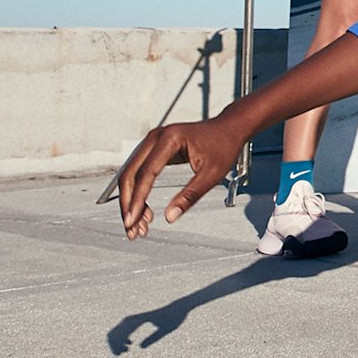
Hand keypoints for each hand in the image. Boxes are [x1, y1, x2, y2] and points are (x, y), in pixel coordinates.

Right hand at [113, 120, 246, 238]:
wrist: (228, 128)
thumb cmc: (223, 146)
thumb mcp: (212, 174)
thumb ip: (190, 196)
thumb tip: (169, 218)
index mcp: (170, 139)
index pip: (146, 173)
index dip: (138, 199)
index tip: (133, 220)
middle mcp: (156, 137)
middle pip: (130, 174)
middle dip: (129, 204)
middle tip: (132, 229)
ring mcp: (152, 142)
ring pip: (131, 175)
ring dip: (131, 201)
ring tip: (140, 226)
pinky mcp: (153, 149)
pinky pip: (139, 173)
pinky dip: (139, 193)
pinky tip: (145, 212)